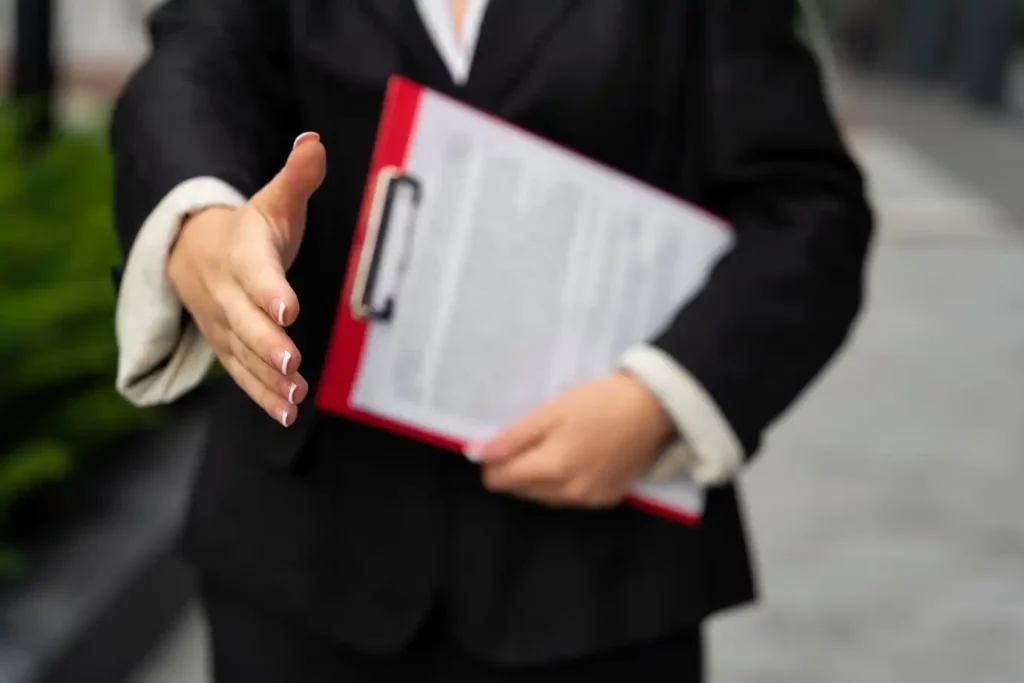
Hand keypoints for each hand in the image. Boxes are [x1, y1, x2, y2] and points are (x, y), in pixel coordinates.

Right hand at [167, 132, 326, 426]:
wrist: (194, 253)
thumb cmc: (249, 228)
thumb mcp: (273, 200)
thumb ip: (297, 176)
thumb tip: (314, 140)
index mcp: (242, 253)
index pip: (255, 272)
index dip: (270, 290)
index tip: (288, 308)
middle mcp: (228, 294)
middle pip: (245, 322)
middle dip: (266, 344)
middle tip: (291, 363)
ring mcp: (225, 326)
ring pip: (243, 356)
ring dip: (267, 380)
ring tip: (295, 397)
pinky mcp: (229, 349)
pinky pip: (243, 376)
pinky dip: (263, 397)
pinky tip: (288, 413)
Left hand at [470, 373, 673, 508]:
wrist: (652, 408)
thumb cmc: (597, 403)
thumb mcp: (549, 412)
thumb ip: (511, 438)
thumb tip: (476, 455)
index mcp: (552, 470)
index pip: (500, 481)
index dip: (493, 461)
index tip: (503, 441)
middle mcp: (569, 494)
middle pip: (521, 491)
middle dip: (516, 469)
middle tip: (532, 438)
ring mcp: (590, 500)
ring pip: (544, 497)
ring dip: (538, 478)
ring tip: (554, 445)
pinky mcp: (607, 499)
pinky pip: (569, 498)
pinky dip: (563, 483)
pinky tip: (575, 458)